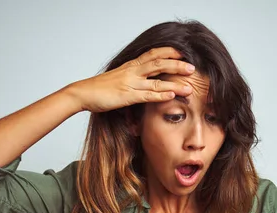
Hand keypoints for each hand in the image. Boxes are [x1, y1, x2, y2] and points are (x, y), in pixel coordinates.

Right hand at [66, 47, 195, 112]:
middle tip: (192, 67)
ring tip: (189, 87)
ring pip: (157, 80)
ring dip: (175, 83)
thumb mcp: (118, 79)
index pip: (154, 54)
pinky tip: (172, 96)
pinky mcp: (127, 96)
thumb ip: (131, 79)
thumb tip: (143, 83)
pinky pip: (147, 95)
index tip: (183, 53)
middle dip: (177, 65)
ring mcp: (131, 83)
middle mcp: (133, 72)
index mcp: (131, 66)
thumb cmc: (99, 88)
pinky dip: (161, 95)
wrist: (83, 93)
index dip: (169, 52)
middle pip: (159, 63)